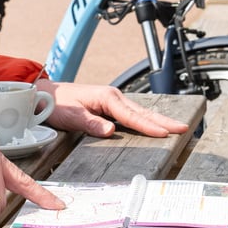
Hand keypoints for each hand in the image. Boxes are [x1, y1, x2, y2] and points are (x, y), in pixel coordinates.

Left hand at [36, 81, 188, 138]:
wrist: (45, 94)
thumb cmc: (57, 104)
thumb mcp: (71, 116)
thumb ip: (90, 123)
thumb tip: (111, 130)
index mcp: (106, 97)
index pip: (132, 116)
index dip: (149, 126)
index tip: (166, 133)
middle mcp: (113, 97)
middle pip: (142, 112)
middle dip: (163, 121)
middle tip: (183, 128)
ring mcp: (112, 100)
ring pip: (139, 112)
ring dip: (157, 120)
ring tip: (175, 127)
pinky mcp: (109, 105)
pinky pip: (132, 114)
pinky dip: (146, 119)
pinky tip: (154, 125)